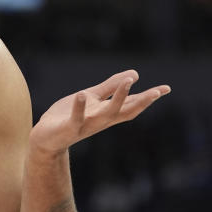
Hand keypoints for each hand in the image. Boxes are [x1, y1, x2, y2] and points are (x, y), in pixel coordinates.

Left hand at [30, 70, 170, 154]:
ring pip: (106, 113)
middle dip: (141, 102)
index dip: (148, 97)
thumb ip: (110, 87)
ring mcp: (86, 124)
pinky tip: (82, 94)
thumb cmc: (68, 116)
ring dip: (118, 98)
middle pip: (125, 111)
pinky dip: (79, 107)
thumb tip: (134, 74)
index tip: (166, 88)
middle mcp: (100, 121)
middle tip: (157, 91)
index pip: (131, 105)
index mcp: (106, 113)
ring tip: (128, 81)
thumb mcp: (92, 98)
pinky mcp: (68, 127)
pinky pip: (76, 118)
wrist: (44, 138)